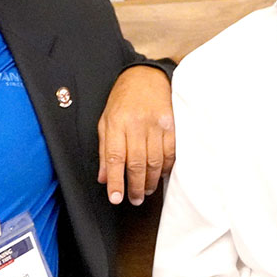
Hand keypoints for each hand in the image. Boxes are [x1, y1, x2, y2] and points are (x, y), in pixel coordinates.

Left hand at [98, 65, 174, 205]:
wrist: (146, 76)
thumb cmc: (123, 100)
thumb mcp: (105, 121)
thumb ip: (104, 150)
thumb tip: (104, 178)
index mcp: (116, 123)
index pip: (114, 157)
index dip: (115, 181)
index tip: (116, 198)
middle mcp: (136, 124)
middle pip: (136, 163)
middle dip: (135, 187)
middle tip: (135, 199)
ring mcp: (156, 124)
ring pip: (154, 161)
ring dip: (151, 181)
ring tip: (146, 190)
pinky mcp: (172, 124)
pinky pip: (170, 152)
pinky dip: (166, 168)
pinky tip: (161, 174)